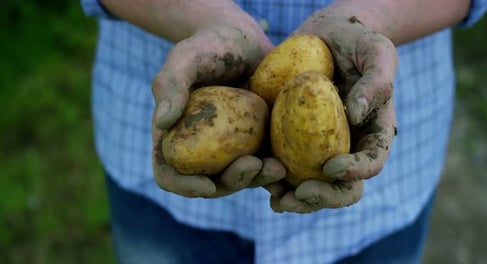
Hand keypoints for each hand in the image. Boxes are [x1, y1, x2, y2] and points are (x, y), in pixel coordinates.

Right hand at [151, 19, 285, 197]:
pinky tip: (289, 162)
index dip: (184, 186)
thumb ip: (170, 84)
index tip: (207, 186)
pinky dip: (274, 168)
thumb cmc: (208, 45)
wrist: (243, 38)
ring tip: (278, 168)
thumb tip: (162, 122)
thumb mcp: (186, 58)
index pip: (169, 174)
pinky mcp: (255, 141)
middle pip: (210, 183)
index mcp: (175, 136)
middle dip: (232, 183)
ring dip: (258, 180)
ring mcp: (230, 148)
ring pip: (240, 178)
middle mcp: (201, 148)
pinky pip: (263, 162)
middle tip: (253, 165)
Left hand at [266, 12, 397, 212]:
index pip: (371, 162)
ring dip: (293, 198)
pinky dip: (269, 177)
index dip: (356, 171)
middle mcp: (346, 147)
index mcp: (371, 133)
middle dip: (322, 198)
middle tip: (299, 195)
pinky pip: (282, 166)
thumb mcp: (376, 51)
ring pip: (310, 186)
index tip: (331, 167)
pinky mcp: (291, 140)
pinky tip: (255, 176)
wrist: (325, 36)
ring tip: (275, 197)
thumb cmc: (356, 41)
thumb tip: (354, 115)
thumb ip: (377, 81)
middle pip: (341, 187)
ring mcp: (318, 148)